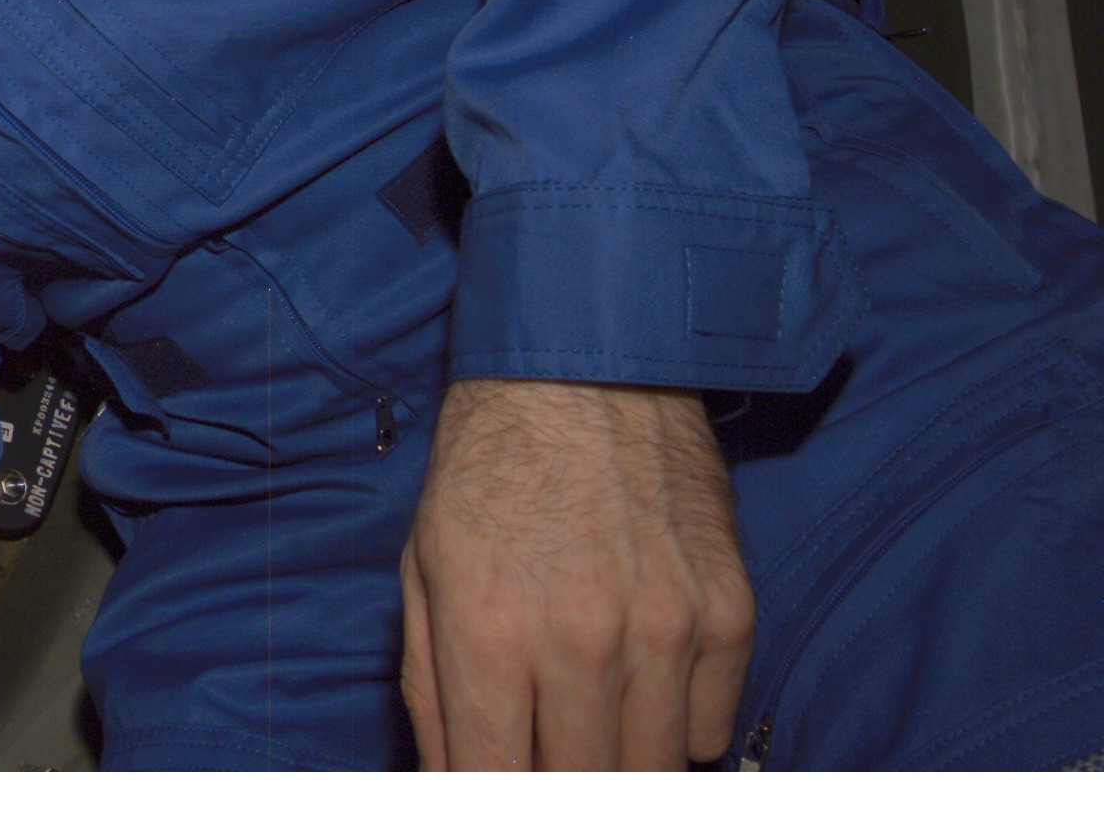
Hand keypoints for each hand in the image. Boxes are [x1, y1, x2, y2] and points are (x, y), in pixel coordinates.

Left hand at [400, 378, 753, 768]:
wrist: (584, 369)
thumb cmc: (488, 469)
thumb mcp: (423, 570)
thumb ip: (431, 691)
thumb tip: (445, 783)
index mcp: (489, 628)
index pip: (494, 782)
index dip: (487, 803)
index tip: (491, 790)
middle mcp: (581, 639)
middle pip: (582, 790)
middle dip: (554, 787)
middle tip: (542, 754)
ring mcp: (666, 629)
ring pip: (651, 774)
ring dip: (615, 765)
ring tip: (586, 725)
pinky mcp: (730, 614)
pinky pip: (709, 730)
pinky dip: (674, 728)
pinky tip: (640, 683)